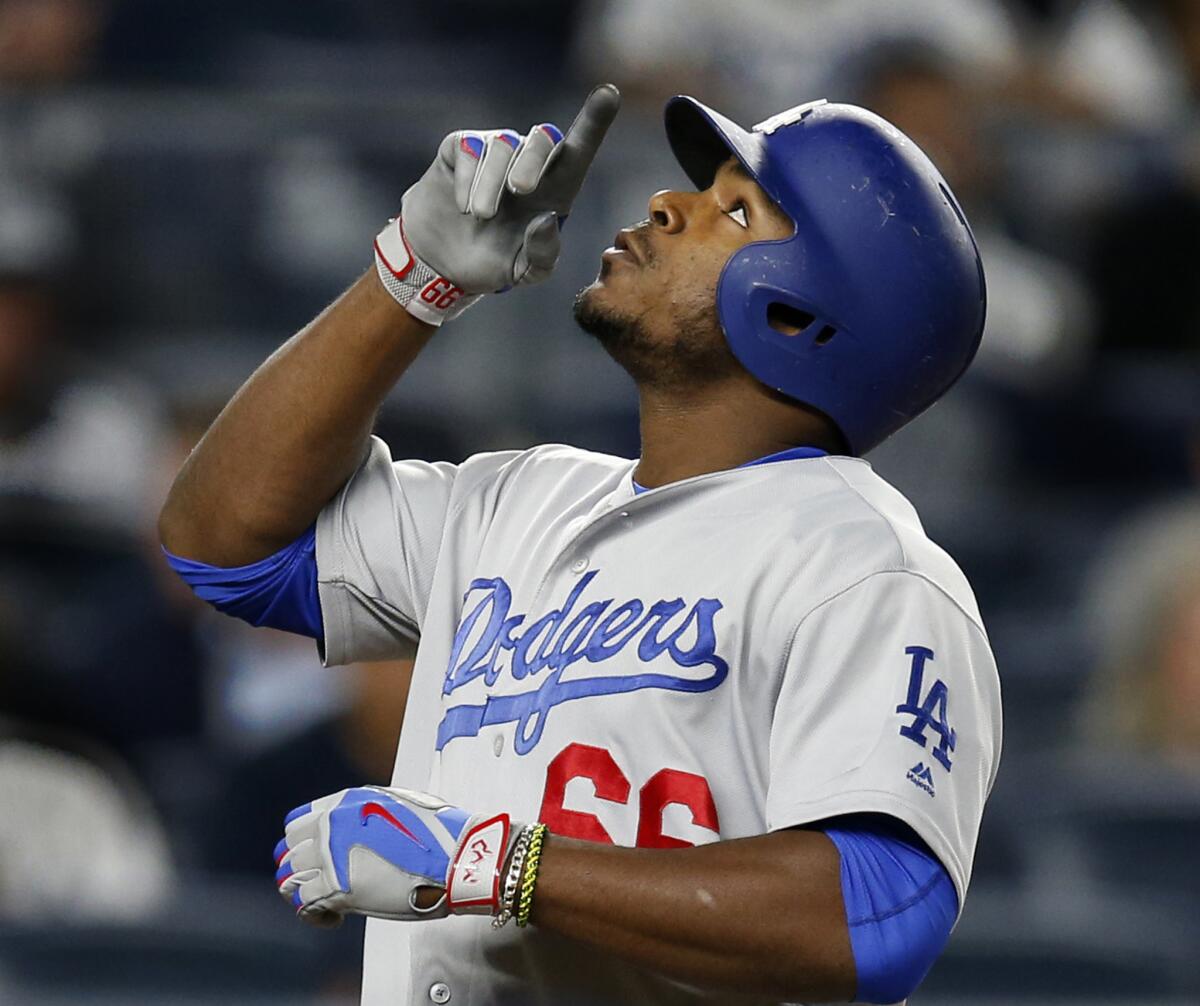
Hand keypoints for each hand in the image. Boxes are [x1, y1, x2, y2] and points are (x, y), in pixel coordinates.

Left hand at [274, 786, 518, 925]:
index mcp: (346, 802)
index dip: (301, 843)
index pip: (297, 822)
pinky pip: (304, 905)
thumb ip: (367, 814)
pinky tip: (332, 919)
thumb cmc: (438, 834)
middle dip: (296, 867)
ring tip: (319, 904)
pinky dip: (313, 916)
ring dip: (300, 893)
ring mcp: (332, 855)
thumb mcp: (397, 805)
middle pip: (287, 849)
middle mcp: (332, 825)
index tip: (311, 857)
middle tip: (313, 883)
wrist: (457, 857)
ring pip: (288, 878)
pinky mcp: (338, 888)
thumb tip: (358, 828)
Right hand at [374, 83, 620, 324]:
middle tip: (521, 190)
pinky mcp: (460, 148)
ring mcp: (494, 152)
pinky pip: (468, 147)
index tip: (610, 94)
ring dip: (491, 183)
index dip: (594, 122)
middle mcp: (528, 163)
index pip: (578, 151)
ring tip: (480, 215)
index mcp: (553, 190)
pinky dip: (467, 180)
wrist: (441, 263)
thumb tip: (547, 219)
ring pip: (502, 146)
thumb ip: (543, 254)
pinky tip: (462, 205)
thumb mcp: (524, 272)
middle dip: (534, 160)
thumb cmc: (493, 263)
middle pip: (543, 137)